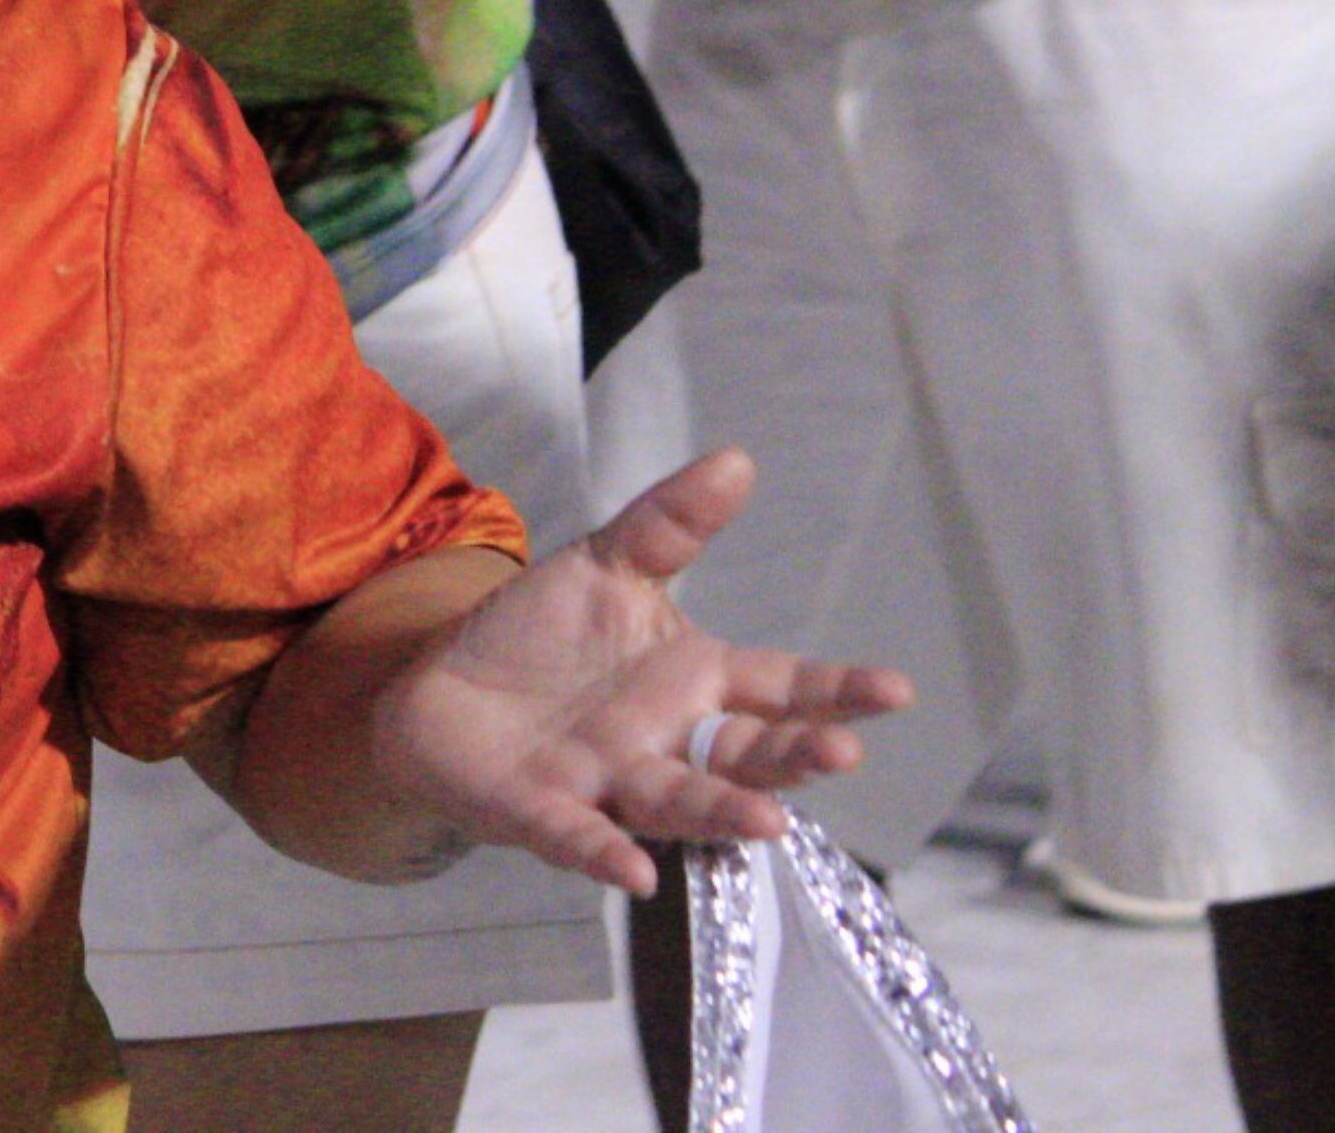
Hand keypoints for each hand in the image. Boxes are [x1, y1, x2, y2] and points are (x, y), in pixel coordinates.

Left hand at [371, 450, 909, 895]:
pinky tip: (636, 873)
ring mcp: (609, 784)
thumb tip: (737, 460)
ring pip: (679, 804)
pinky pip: (581, 839)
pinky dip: (607, 854)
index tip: (895, 690)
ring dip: (721, 813)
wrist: (439, 686)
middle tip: (843, 752)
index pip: (780, 687)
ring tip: (768, 823)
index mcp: (693, 681)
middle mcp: (668, 743)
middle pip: (745, 755)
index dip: (835, 692)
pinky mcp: (543, 813)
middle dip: (794, 757)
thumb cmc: (540, 637)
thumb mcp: (605, 565)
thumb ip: (669, 523)